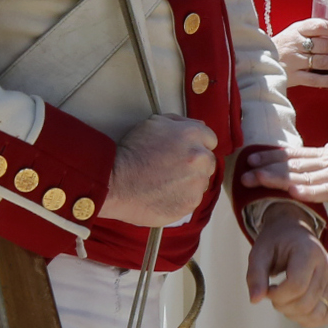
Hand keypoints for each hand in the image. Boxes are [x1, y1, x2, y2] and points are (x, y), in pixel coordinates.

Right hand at [102, 115, 218, 225]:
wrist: (116, 182)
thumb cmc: (131, 152)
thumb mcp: (154, 124)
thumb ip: (180, 123)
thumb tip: (198, 126)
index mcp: (192, 135)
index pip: (211, 139)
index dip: (197, 145)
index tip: (185, 152)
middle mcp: (200, 158)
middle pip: (209, 162)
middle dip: (195, 164)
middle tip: (173, 168)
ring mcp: (197, 183)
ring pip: (201, 182)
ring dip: (189, 181)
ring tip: (165, 182)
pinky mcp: (190, 203)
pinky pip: (192, 199)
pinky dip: (182, 197)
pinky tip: (164, 194)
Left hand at [238, 126, 327, 205]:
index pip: (298, 154)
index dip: (274, 156)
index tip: (253, 157)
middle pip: (295, 164)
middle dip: (267, 168)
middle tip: (243, 171)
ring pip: (305, 175)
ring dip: (278, 177)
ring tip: (256, 179)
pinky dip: (310, 191)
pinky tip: (293, 192)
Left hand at [245, 207, 327, 326]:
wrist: (294, 232)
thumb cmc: (276, 241)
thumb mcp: (259, 252)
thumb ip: (255, 275)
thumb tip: (255, 300)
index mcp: (309, 252)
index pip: (297, 286)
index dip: (277, 295)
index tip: (267, 289)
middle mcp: (326, 266)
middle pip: (306, 303)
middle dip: (283, 306)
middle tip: (273, 294)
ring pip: (317, 314)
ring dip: (295, 315)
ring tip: (284, 301)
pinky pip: (325, 316)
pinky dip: (308, 319)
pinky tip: (295, 308)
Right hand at [275, 17, 327, 88]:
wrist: (260, 60)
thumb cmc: (286, 44)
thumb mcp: (300, 30)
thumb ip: (324, 27)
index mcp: (297, 30)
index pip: (318, 26)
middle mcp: (295, 44)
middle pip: (324, 45)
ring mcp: (294, 61)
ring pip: (322, 62)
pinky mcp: (293, 77)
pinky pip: (314, 80)